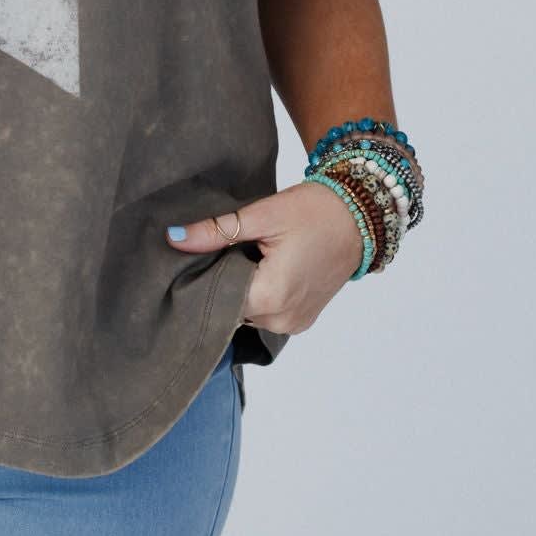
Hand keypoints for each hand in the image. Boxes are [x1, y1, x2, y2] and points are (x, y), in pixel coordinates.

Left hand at [165, 180, 364, 335]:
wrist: (361, 215)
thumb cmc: (316, 211)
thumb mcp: (263, 215)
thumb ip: (217, 231)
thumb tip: (174, 238)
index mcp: (272, 296)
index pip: (216, 300)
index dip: (202, 278)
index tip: (195, 257)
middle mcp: (282, 319)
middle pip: (232, 308)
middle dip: (221, 281)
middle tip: (218, 250)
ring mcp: (294, 323)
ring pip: (248, 312)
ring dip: (242, 288)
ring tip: (244, 255)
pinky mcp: (302, 320)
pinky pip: (267, 313)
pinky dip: (260, 294)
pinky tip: (261, 267)